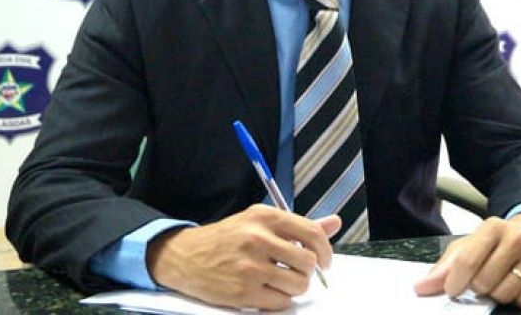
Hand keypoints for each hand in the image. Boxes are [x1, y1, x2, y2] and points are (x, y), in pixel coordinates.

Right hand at [146, 204, 340, 310]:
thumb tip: (334, 223)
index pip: (312, 233)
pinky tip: (266, 290)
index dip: (325, 250)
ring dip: (294, 287)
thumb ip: (298, 225)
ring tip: (280, 281)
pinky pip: (281, 302)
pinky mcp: (244, 291)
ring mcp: (250, 266)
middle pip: (308, 262)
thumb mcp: (259, 221)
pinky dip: (278, 300)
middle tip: (295, 271)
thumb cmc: (228, 238)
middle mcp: (258, 238)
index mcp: (265, 217)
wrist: (187, 256)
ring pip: (298, 284)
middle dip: (307, 271)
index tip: (324, 260)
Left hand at [414, 214, 520, 308]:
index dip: (455, 282)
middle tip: (485, 277)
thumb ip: (445, 266)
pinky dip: (519, 299)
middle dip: (480, 286)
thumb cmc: (497, 241)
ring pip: (505, 295)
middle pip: (485, 282)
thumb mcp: (470, 245)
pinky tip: (519, 283)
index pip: (467, 261)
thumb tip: (421, 288)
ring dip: (498, 294)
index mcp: (492, 227)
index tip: (452, 290)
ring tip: (502, 278)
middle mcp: (517, 237)